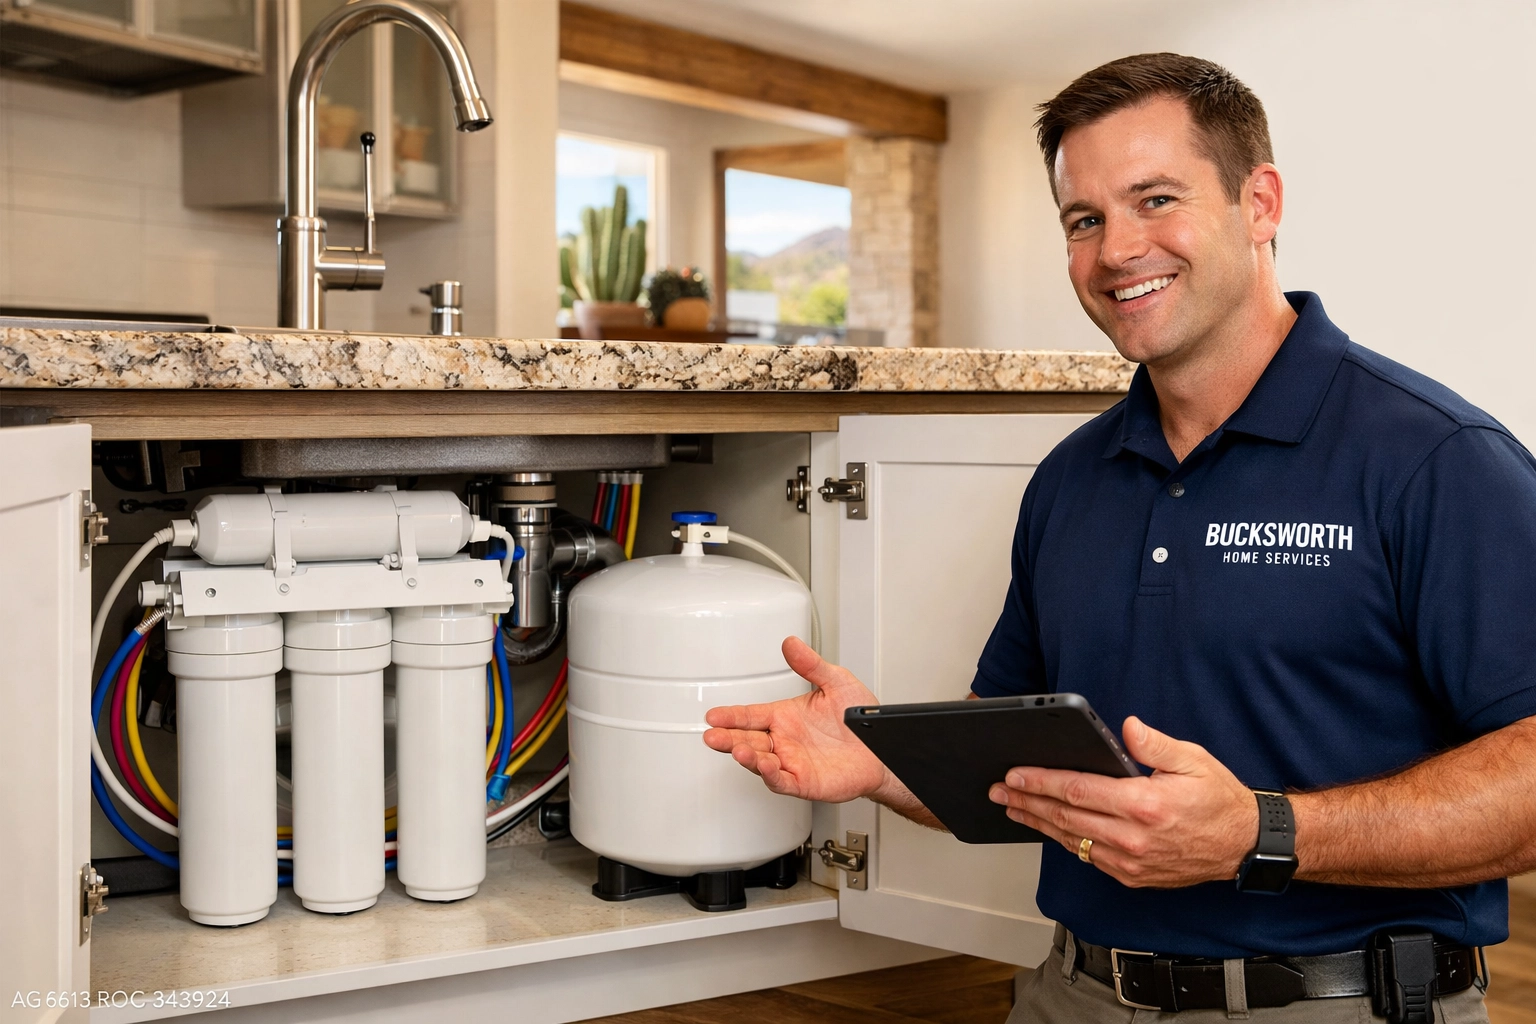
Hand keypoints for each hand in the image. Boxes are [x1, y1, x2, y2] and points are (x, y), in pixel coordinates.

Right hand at [703, 637, 890, 802]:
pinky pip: (782, 780)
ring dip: (747, 757)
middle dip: (728, 739)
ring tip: (737, 749)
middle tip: (712, 736)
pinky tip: (764, 765)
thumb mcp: (837, 682)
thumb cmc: (859, 721)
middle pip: (748, 740)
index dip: (730, 716)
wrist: (883, 750)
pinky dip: (771, 774)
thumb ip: (811, 665)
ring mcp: (793, 762)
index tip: (713, 715)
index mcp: (786, 717)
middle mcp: (785, 740)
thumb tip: (790, 644)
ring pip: (760, 762)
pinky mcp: (805, 781)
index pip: (750, 715)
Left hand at [988, 716, 1257, 887]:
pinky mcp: (1132, 876)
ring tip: (1012, 808)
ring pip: (1071, 840)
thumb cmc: (1218, 799)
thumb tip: (1126, 728)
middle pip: (1065, 817)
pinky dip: (1064, 840)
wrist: (1244, 845)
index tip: (1014, 775)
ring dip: (1038, 823)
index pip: (1077, 790)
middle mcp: (1133, 838)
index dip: (1040, 782)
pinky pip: (1088, 856)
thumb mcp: (1192, 759)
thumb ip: (1154, 743)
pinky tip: (1048, 827)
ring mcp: (1130, 861)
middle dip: (1026, 802)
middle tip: (998, 791)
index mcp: (1144, 805)